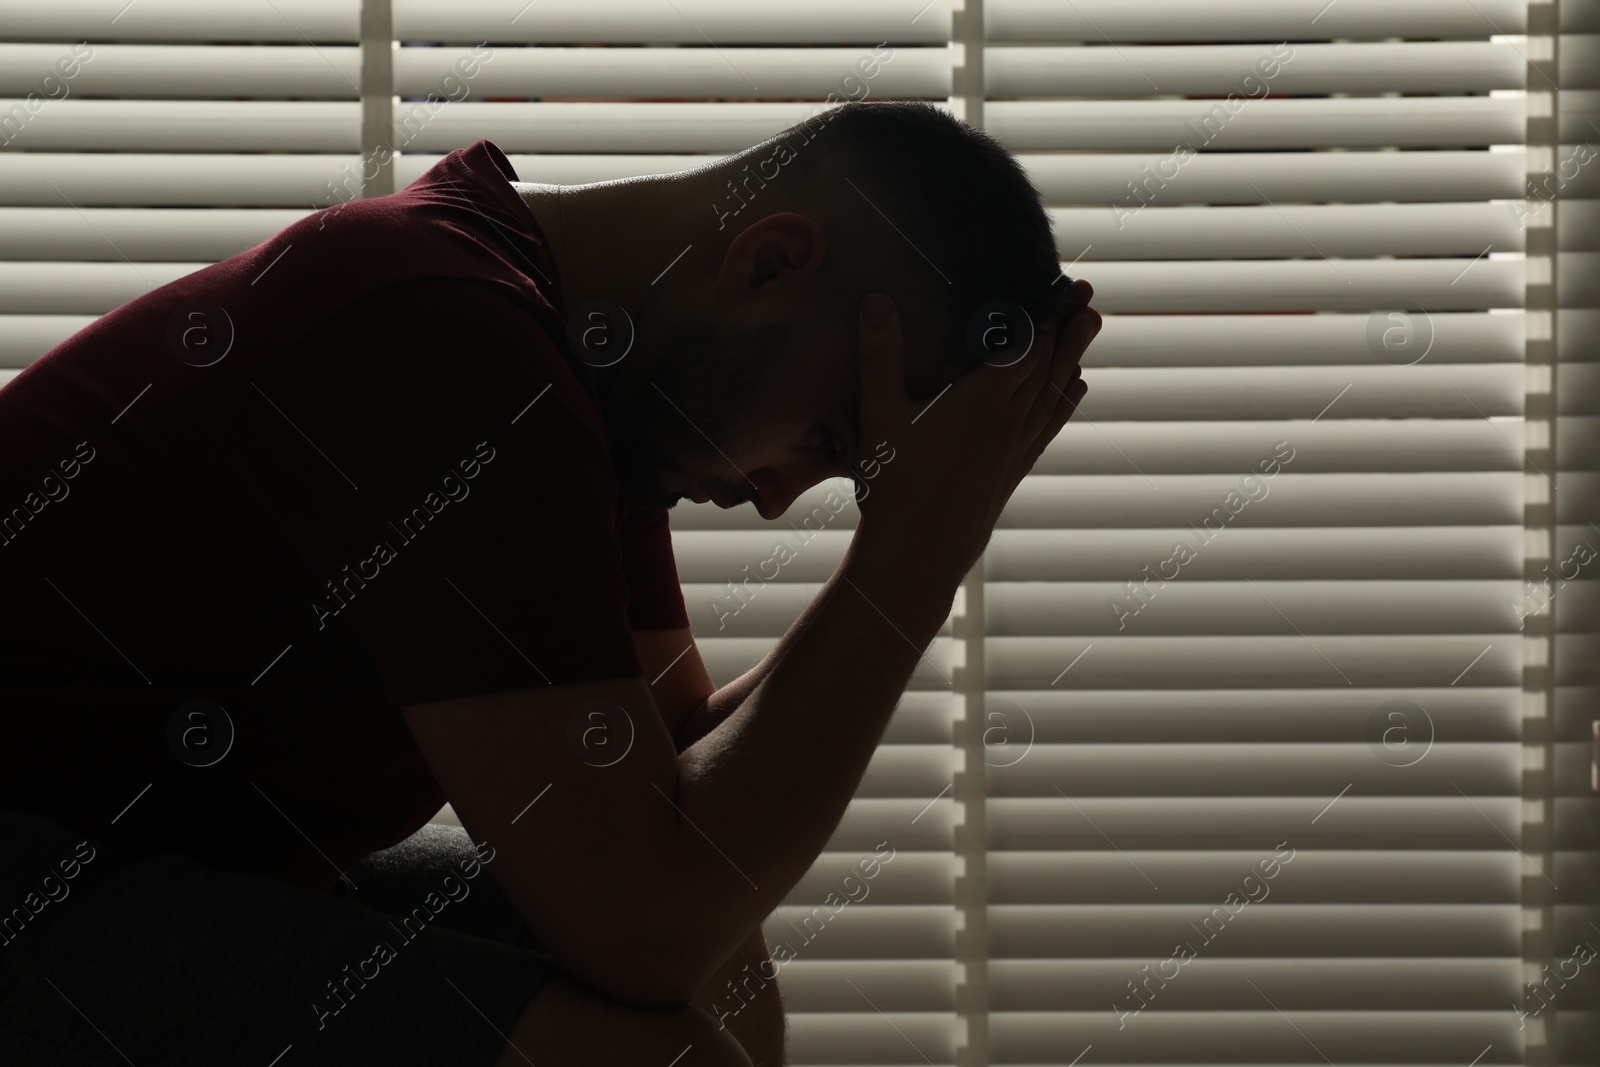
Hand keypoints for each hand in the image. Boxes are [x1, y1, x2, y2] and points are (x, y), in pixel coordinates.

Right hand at [850, 280, 1097, 579]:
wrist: (919, 556)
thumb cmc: (895, 486)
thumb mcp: (880, 415)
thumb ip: (881, 355)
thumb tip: (878, 301)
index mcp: (982, 400)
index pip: (1025, 345)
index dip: (1043, 312)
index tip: (1057, 283)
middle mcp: (1009, 421)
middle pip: (1048, 363)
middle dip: (1066, 324)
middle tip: (1085, 292)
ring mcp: (1015, 448)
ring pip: (1055, 391)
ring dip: (1073, 355)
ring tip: (1090, 324)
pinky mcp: (1013, 470)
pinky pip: (1049, 425)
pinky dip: (1065, 399)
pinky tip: (1073, 389)